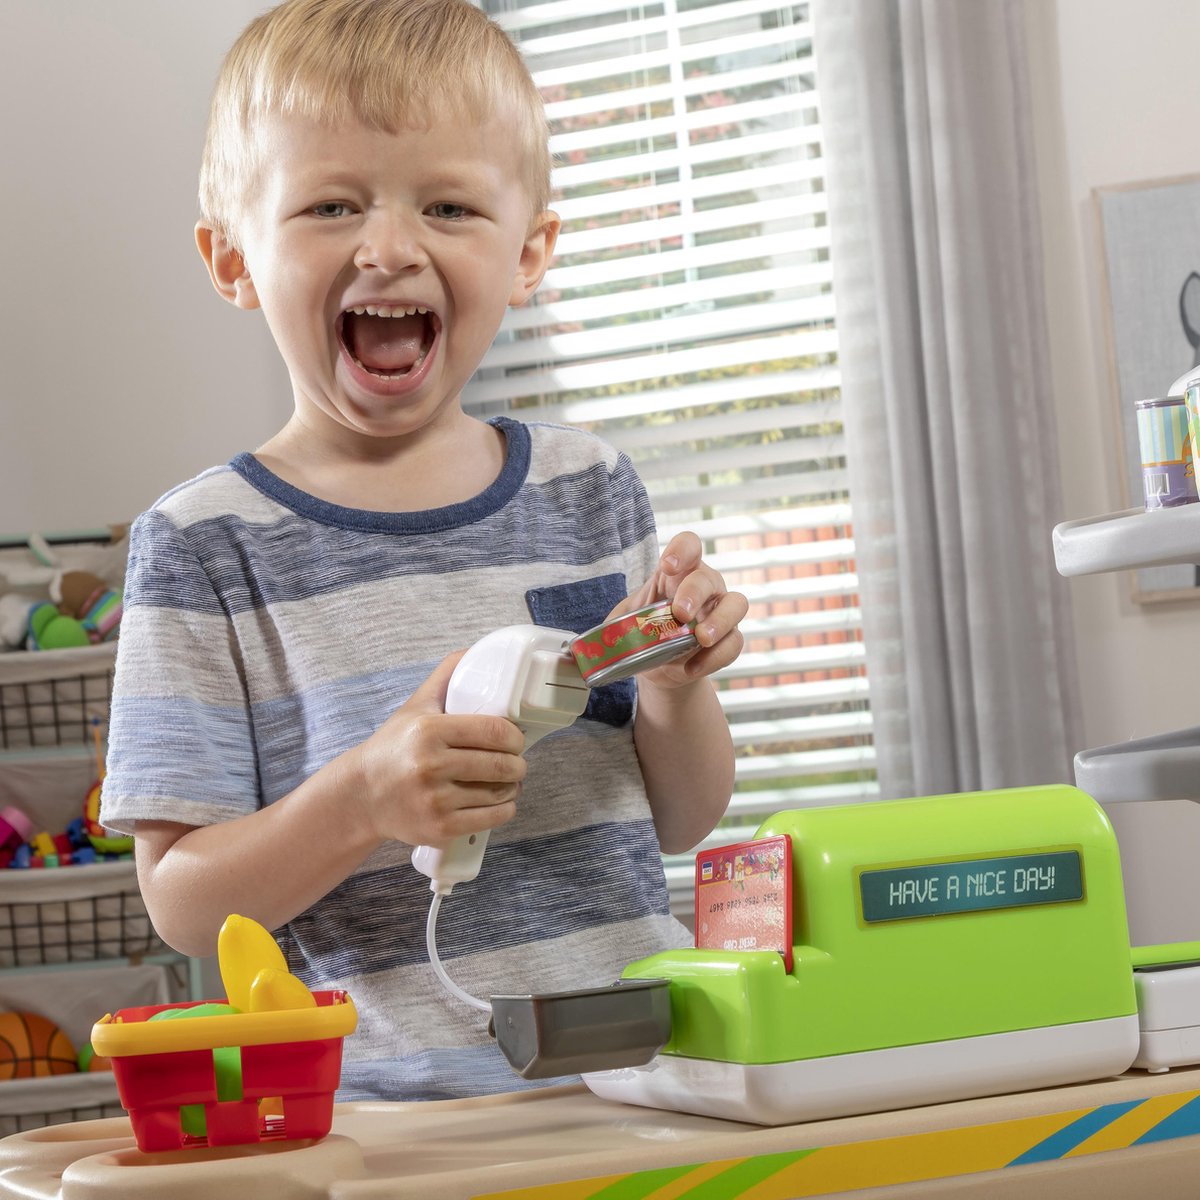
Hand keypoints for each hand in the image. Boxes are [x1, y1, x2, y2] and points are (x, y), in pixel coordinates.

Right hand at [347, 652, 527, 847]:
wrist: (362, 796)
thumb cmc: (395, 747)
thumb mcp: (416, 706)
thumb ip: (446, 675)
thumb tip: (477, 651)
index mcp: (429, 732)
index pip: (493, 731)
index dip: (515, 736)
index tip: (516, 738)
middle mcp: (430, 766)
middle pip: (501, 764)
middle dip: (518, 763)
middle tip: (516, 761)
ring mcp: (435, 801)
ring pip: (499, 793)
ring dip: (512, 787)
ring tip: (506, 781)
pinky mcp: (439, 828)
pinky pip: (491, 819)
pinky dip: (504, 809)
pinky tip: (499, 801)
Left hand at [611, 531, 746, 688]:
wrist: (657, 669)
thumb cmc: (642, 636)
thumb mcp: (621, 627)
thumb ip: (606, 629)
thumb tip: (577, 649)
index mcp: (677, 574)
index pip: (689, 545)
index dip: (682, 549)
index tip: (668, 566)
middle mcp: (704, 587)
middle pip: (709, 577)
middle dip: (694, 593)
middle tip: (680, 613)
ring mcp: (720, 613)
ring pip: (736, 604)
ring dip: (719, 621)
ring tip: (699, 638)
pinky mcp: (728, 640)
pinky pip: (734, 643)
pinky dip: (715, 657)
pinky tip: (691, 667)